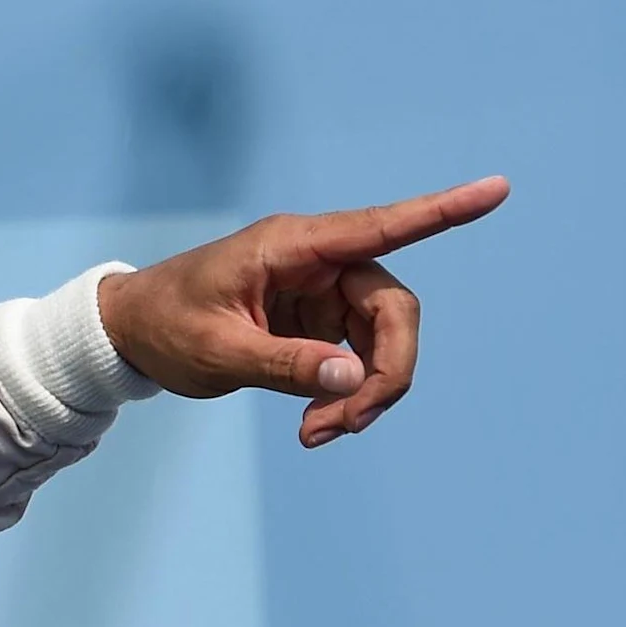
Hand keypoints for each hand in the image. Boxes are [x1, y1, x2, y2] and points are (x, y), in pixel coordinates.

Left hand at [96, 176, 506, 447]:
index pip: (381, 226)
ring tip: (318, 436)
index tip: (498, 190)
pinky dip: (347, 396)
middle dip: (386, 372)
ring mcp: (320, 291)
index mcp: (291, 246)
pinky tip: (315, 427)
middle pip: (392, 310)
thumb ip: (285, 364)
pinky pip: (358, 358)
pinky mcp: (317, 322)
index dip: (443, 211)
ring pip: (381, 340)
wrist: (127, 334)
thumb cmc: (165, 326)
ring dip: (365, 393)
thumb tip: (355, 377)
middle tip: (349, 426)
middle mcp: (317, 261)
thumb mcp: (217, 352)